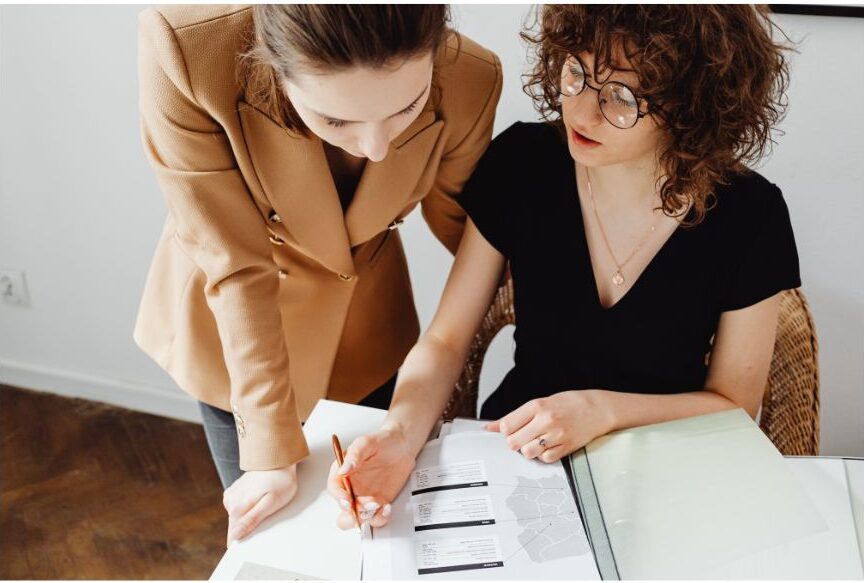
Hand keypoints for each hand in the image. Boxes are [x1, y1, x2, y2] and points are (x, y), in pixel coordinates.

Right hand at [223, 464, 298, 546]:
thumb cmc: (280, 481)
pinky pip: (239, 506)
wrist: (278, 458)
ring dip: (249, 515)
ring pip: (238, 516)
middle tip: (266, 515)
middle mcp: (229, 501)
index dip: (245, 541)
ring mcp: (231, 495)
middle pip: (236, 526)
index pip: (233, 537)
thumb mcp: (271, 503)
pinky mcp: (235, 490)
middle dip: (249, 526)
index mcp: (236, 508)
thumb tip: (235, 536)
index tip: (256, 539)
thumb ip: (252, 520)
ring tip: (264, 504)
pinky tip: (259, 498)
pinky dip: (248, 506)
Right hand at [327, 426, 415, 529]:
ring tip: (379, 505)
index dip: (338, 496)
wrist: (403, 446)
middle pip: (343, 509)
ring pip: (358, 518)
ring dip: (367, 517)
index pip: (334, 488)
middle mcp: (351, 488)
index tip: (347, 499)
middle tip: (365, 507)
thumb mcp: (367, 442)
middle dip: (352, 513)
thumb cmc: (383, 441)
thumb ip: (355, 454)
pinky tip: (387, 507)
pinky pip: (374, 518)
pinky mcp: (378, 504)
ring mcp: (364, 497)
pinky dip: (380, 518)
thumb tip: (343, 470)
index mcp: (343, 472)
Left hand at [486, 390, 614, 462]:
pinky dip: (543, 456)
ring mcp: (557, 435)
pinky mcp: (567, 447)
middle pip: (514, 442)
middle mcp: (546, 420)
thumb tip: (488, 427)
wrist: (598, 408)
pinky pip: (545, 459)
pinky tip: (548, 447)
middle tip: (523, 438)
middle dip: (514, 442)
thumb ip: (515, 416)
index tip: (512, 429)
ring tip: (536, 442)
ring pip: (528, 453)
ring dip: (528, 450)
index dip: (505, 431)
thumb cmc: (567, 404)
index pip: (506, 425)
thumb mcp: (540, 403)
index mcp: (537, 406)